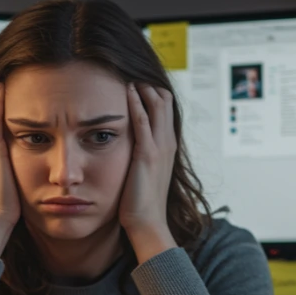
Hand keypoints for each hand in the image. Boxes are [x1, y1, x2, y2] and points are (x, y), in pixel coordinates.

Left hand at [120, 83, 177, 262]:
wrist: (146, 223)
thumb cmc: (141, 202)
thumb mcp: (144, 173)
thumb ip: (141, 156)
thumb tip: (129, 147)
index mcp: (167, 147)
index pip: (166, 108)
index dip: (153, 92)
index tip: (136, 80)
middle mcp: (167, 143)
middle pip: (165, 101)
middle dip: (149, 84)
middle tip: (131, 71)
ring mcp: (160, 148)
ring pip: (158, 106)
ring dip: (144, 88)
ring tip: (130, 74)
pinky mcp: (147, 155)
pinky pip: (143, 121)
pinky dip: (136, 104)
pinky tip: (128, 91)